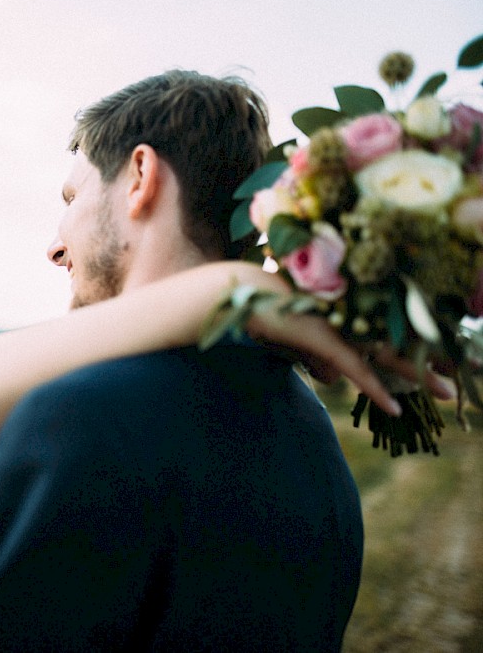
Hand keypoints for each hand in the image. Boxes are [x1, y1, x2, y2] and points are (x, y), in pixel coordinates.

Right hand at [246, 309, 454, 416]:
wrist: (245, 296)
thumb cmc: (272, 313)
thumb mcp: (301, 342)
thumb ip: (319, 360)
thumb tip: (331, 382)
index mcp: (357, 310)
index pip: (406, 326)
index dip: (434, 340)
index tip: (463, 353)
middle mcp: (356, 315)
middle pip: (410, 337)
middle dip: (445, 355)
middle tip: (479, 369)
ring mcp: (343, 325)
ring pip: (392, 354)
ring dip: (422, 376)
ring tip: (450, 395)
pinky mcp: (325, 338)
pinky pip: (356, 369)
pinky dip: (375, 389)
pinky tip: (394, 408)